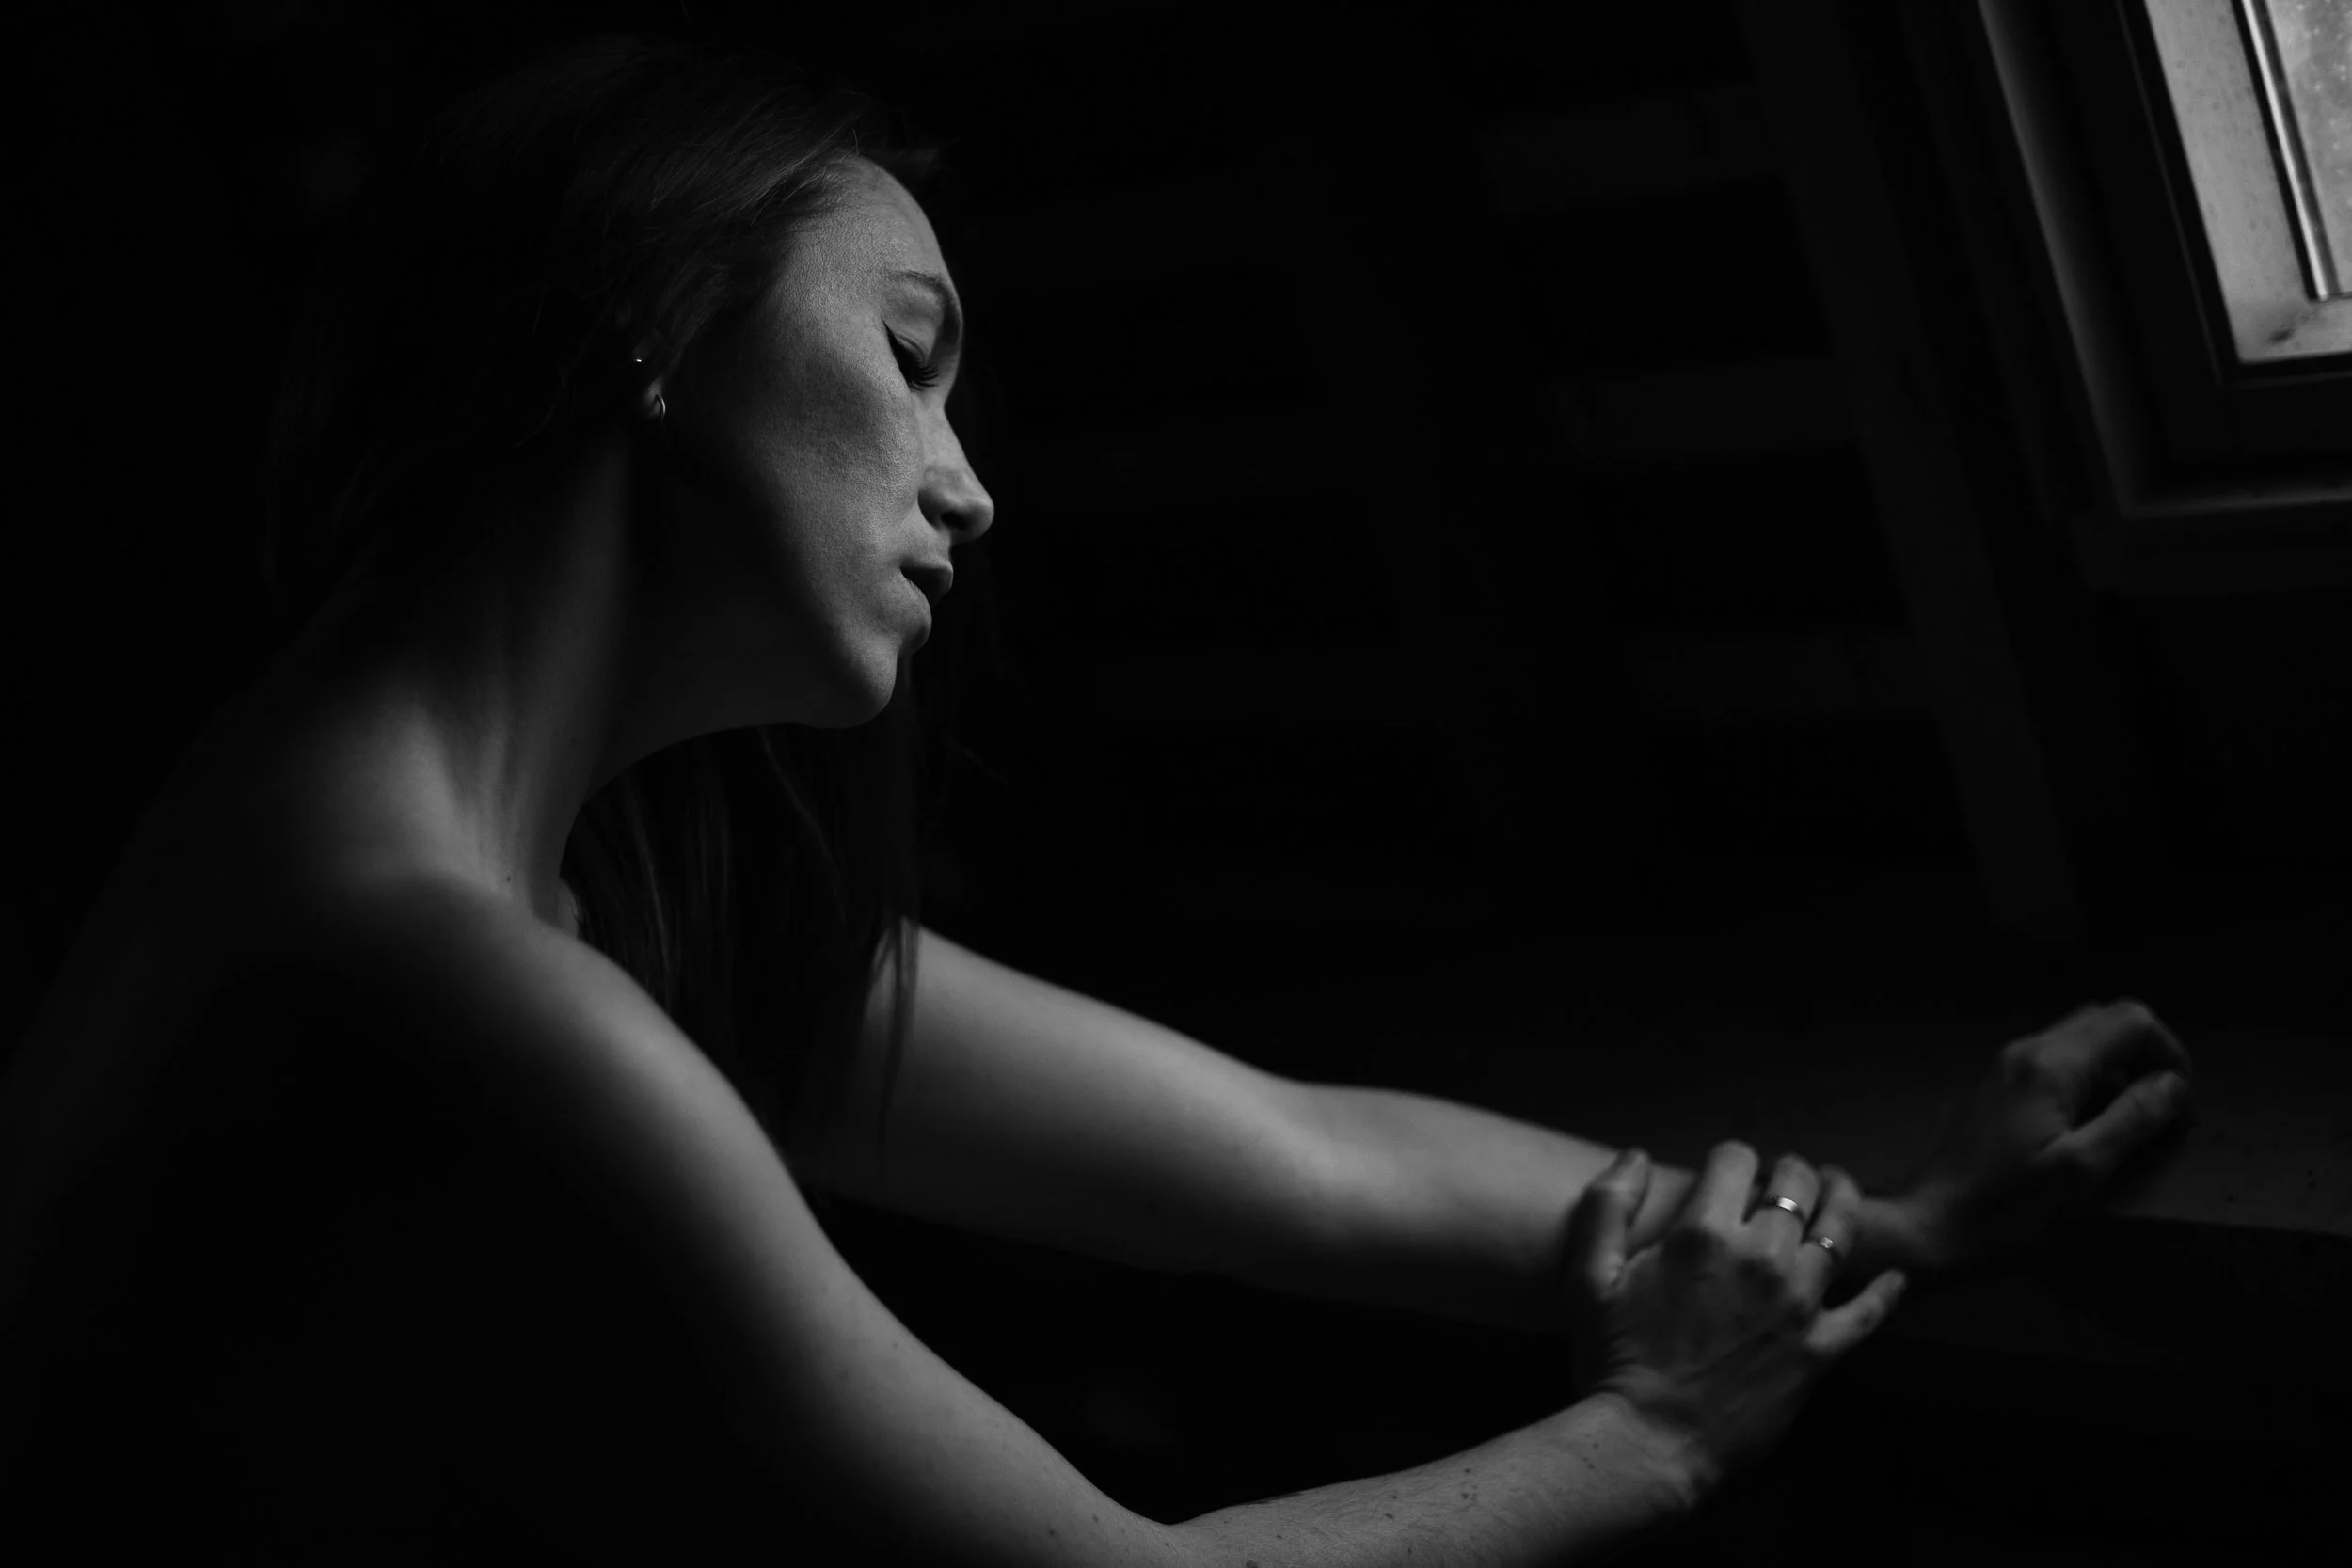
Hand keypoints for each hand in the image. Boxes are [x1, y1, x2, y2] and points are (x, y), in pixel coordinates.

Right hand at [1563, 1141, 1907, 1494]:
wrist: (1649, 1443)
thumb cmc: (1612, 1359)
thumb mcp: (1588, 1275)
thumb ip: (1608, 1205)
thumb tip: (1636, 1156)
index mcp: (1702, 1233)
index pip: (1736, 1158)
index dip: (1732, 1157)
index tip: (1730, 1167)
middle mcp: (1759, 1257)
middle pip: (1797, 1184)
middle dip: (1792, 1170)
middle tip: (1790, 1176)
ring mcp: (1797, 1303)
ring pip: (1841, 1230)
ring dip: (1841, 1201)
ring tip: (1839, 1192)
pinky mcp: (1820, 1350)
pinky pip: (1869, 1311)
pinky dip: (1886, 1290)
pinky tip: (1894, 1276)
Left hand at [1894, 998, 2192, 1271]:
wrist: (1931, 1220)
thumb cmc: (2005, 1205)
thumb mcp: (2082, 1169)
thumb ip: (2133, 1119)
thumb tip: (2173, 1084)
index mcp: (2050, 1063)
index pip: (2131, 1019)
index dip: (2169, 1052)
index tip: (2179, 1101)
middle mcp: (2026, 1050)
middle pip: (2106, 1021)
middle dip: (2146, 1058)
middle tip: (2160, 1112)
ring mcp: (2008, 1065)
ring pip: (2082, 1041)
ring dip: (2118, 1071)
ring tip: (2130, 1125)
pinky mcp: (2000, 1087)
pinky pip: (2057, 1064)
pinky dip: (2088, 1082)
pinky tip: (2090, 1128)